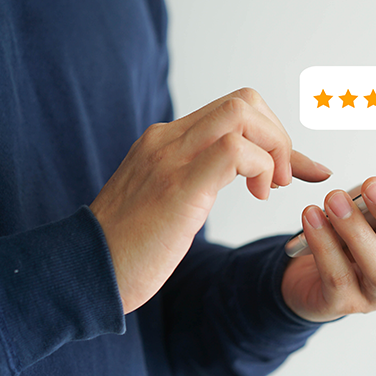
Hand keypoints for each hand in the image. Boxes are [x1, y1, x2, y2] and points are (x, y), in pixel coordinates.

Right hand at [90, 88, 330, 313]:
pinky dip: (262, 167)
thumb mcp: (174, 202)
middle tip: (278, 179)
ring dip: (274, 148)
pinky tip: (257, 195)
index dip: (272, 134)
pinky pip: (235, 150)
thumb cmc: (131, 248)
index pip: (234, 109)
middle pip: (244, 101)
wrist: (84, 273)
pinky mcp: (178, 185)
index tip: (291, 170)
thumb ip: (207, 178)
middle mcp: (167, 140)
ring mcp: (170, 158)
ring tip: (269, 187)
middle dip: (278, 136)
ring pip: (241, 113)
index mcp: (166, 141)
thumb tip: (256, 177)